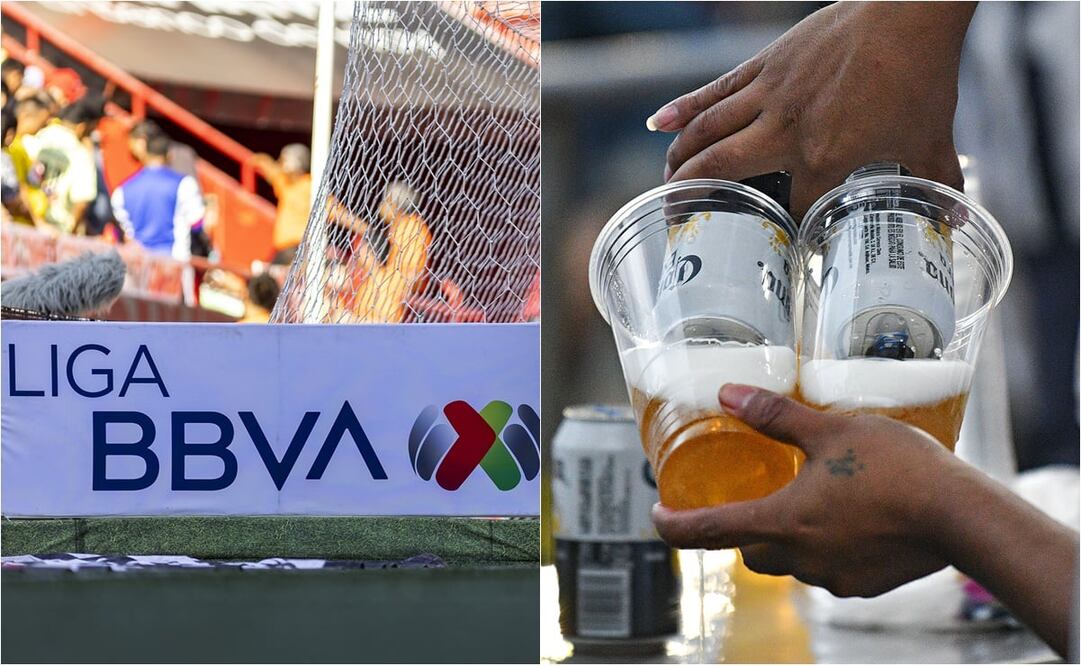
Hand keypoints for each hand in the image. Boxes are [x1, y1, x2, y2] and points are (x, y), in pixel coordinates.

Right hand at [649, 2, 975, 216]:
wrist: (908, 10)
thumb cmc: (919, 73)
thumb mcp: (933, 136)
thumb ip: (937, 181)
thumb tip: (954, 221)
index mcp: (826, 156)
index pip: (791, 209)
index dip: (782, 233)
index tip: (774, 246)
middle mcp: (787, 129)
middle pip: (724, 171)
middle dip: (695, 198)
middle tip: (676, 218)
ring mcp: (769, 94)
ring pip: (709, 132)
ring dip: (681, 160)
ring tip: (666, 183)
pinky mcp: (764, 65)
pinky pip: (714, 91)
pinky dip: (683, 108)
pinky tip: (658, 125)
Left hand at [652, 383, 973, 597]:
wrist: (963, 516)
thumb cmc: (897, 468)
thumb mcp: (830, 429)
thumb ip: (774, 416)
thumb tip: (728, 394)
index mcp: (783, 522)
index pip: (708, 531)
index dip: (674, 526)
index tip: (657, 517)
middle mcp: (802, 558)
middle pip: (749, 551)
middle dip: (740, 530)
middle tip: (747, 499)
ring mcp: (834, 577)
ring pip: (789, 562)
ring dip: (785, 538)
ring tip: (805, 501)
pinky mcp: (864, 585)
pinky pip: (828, 569)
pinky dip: (824, 547)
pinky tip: (847, 519)